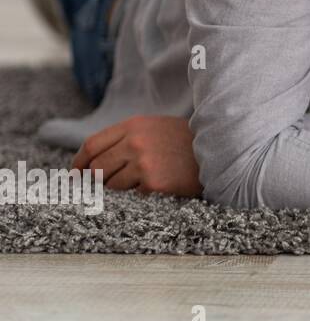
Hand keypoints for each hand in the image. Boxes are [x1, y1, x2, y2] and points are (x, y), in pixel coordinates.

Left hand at [71, 115, 201, 196]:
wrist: (221, 151)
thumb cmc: (186, 142)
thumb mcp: (155, 128)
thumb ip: (125, 138)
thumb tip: (90, 163)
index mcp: (134, 125)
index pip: (91, 145)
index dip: (79, 162)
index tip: (77, 174)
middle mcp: (135, 142)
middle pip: (97, 168)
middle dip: (99, 179)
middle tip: (109, 184)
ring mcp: (143, 163)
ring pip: (111, 185)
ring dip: (122, 188)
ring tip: (143, 182)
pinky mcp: (154, 183)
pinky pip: (132, 196)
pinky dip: (141, 195)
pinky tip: (158, 186)